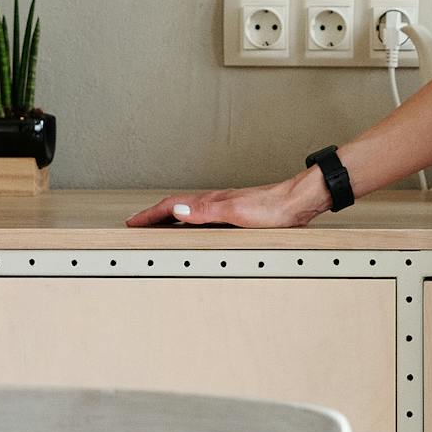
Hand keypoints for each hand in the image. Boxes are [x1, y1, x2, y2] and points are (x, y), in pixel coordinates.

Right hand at [124, 174, 321, 229]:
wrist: (299, 202)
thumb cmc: (274, 208)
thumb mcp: (237, 212)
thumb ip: (206, 211)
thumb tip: (176, 209)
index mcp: (211, 202)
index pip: (172, 206)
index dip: (150, 215)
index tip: (132, 222)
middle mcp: (216, 202)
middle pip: (177, 207)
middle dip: (154, 216)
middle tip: (137, 225)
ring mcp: (226, 207)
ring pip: (190, 212)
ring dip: (170, 218)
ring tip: (158, 227)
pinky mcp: (238, 215)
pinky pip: (204, 218)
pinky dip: (191, 223)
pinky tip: (197, 230)